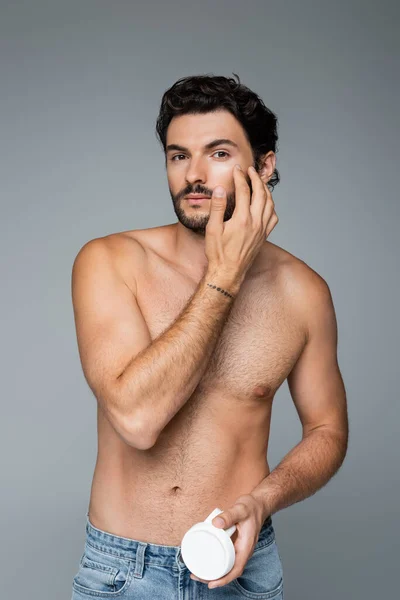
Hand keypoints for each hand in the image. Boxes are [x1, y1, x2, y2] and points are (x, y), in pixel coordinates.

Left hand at [189, 493, 264, 589]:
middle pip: (229, 571)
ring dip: (213, 571)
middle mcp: (243, 551)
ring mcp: (239, 548)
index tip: (211, 584)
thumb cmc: (251, 507)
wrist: (258, 504)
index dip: (224, 579)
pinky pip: (225, 557)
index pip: (236, 569)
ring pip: (227, 566)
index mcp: (246, 547)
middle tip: (195, 576)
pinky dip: (215, 562)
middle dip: (213, 578)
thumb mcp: (240, 509)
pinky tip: (205, 561)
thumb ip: (229, 515)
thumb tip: (215, 523)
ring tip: (196, 572)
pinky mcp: (234, 544)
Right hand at [205, 164, 278, 282]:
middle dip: (256, 178)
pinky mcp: (264, 236)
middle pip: (261, 193)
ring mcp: (262, 230)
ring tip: (259, 182)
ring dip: (265, 190)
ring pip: (270, 204)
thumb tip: (219, 189)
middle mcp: (256, 223)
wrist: (228, 273)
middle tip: (250, 170)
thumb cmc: (218, 253)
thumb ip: (217, 207)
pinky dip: (271, 206)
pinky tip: (266, 204)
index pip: (244, 191)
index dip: (240, 177)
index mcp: (242, 219)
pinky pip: (273, 217)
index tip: (237, 169)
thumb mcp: (212, 229)